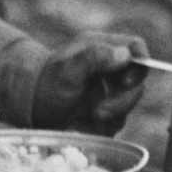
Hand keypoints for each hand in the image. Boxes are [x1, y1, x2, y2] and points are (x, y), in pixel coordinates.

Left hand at [33, 33, 150, 134]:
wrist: (30, 108)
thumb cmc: (46, 83)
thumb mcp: (67, 69)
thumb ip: (95, 58)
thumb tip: (125, 54)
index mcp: (102, 48)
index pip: (135, 46)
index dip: (141, 61)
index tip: (126, 82)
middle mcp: (109, 67)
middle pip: (138, 79)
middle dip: (124, 98)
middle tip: (100, 111)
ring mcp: (110, 90)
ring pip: (130, 101)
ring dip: (115, 113)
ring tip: (91, 117)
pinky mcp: (107, 110)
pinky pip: (119, 119)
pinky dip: (107, 124)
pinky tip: (87, 124)